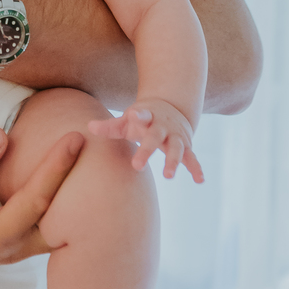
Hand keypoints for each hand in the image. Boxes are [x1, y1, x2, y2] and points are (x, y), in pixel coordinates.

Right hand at [0, 126, 83, 282]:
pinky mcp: (13, 241)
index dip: (57, 168)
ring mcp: (15, 248)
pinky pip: (47, 224)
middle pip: (61, 218)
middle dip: (82, 186)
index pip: (37, 200)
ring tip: (95, 162)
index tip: (75, 138)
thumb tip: (0, 136)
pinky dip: (62, 203)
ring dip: (75, 196)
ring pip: (57, 225)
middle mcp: (12, 247)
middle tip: (105, 150)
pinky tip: (73, 181)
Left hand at [88, 100, 203, 180]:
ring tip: (167, 175)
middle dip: (147, 150)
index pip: (142, 115)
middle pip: (155, 137)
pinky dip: (196, 168)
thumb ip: (111, 126)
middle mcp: (163, 127)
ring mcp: (176, 136)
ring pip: (176, 149)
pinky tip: (200, 180)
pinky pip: (192, 158)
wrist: (172, 108)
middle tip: (137, 165)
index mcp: (147, 117)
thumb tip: (89, 127)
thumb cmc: (143, 118)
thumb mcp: (128, 119)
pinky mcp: (186, 146)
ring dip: (173, 161)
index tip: (134, 115)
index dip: (139, 115)